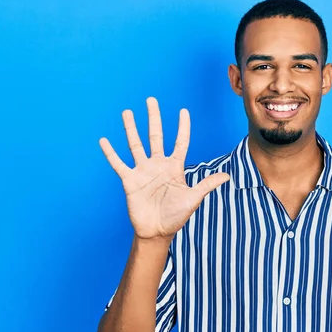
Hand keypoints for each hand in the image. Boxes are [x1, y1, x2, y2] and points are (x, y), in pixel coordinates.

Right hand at [99, 97, 229, 239]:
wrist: (158, 231)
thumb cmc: (177, 215)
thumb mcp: (193, 198)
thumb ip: (207, 184)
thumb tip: (227, 176)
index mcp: (175, 167)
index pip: (180, 142)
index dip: (182, 127)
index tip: (183, 111)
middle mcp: (158, 165)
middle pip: (156, 136)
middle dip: (154, 118)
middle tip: (151, 100)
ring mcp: (143, 171)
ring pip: (136, 145)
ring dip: (131, 128)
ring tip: (126, 112)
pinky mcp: (130, 180)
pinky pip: (118, 164)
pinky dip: (110, 153)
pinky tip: (104, 140)